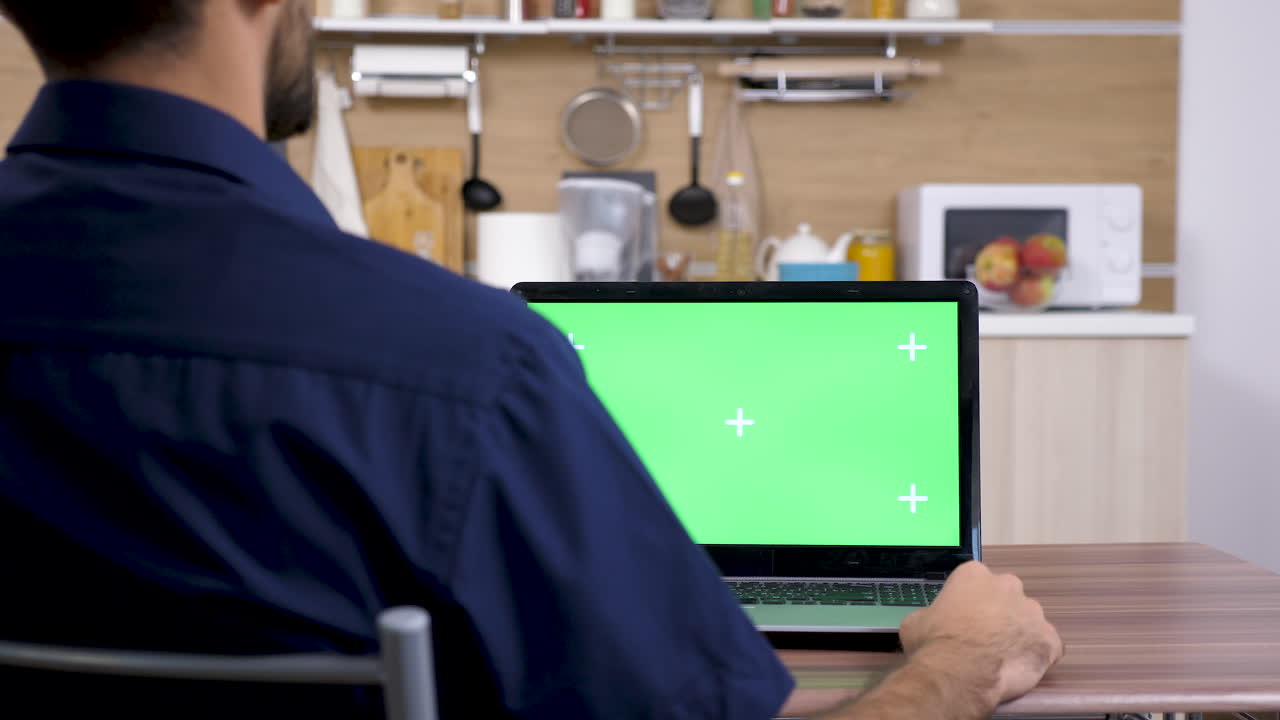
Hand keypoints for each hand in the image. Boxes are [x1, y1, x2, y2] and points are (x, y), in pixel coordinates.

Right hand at [899, 561, 1063, 705]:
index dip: (970, 601)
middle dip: (998, 612)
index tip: (964, 617)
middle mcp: (1008, 586)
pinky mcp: (1049, 639)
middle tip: (983, 635)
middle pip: (1007, 595)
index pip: (976, 580)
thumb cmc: (935, 644)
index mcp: (974, 574)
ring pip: (1028, 619)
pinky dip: (1037, 654)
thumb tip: (933, 622)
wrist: (959, 673)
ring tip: (1002, 655)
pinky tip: (1020, 665)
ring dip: (1019, 633)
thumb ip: (932, 614)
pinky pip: (1047, 645)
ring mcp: (1032, 612)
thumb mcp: (916, 621)